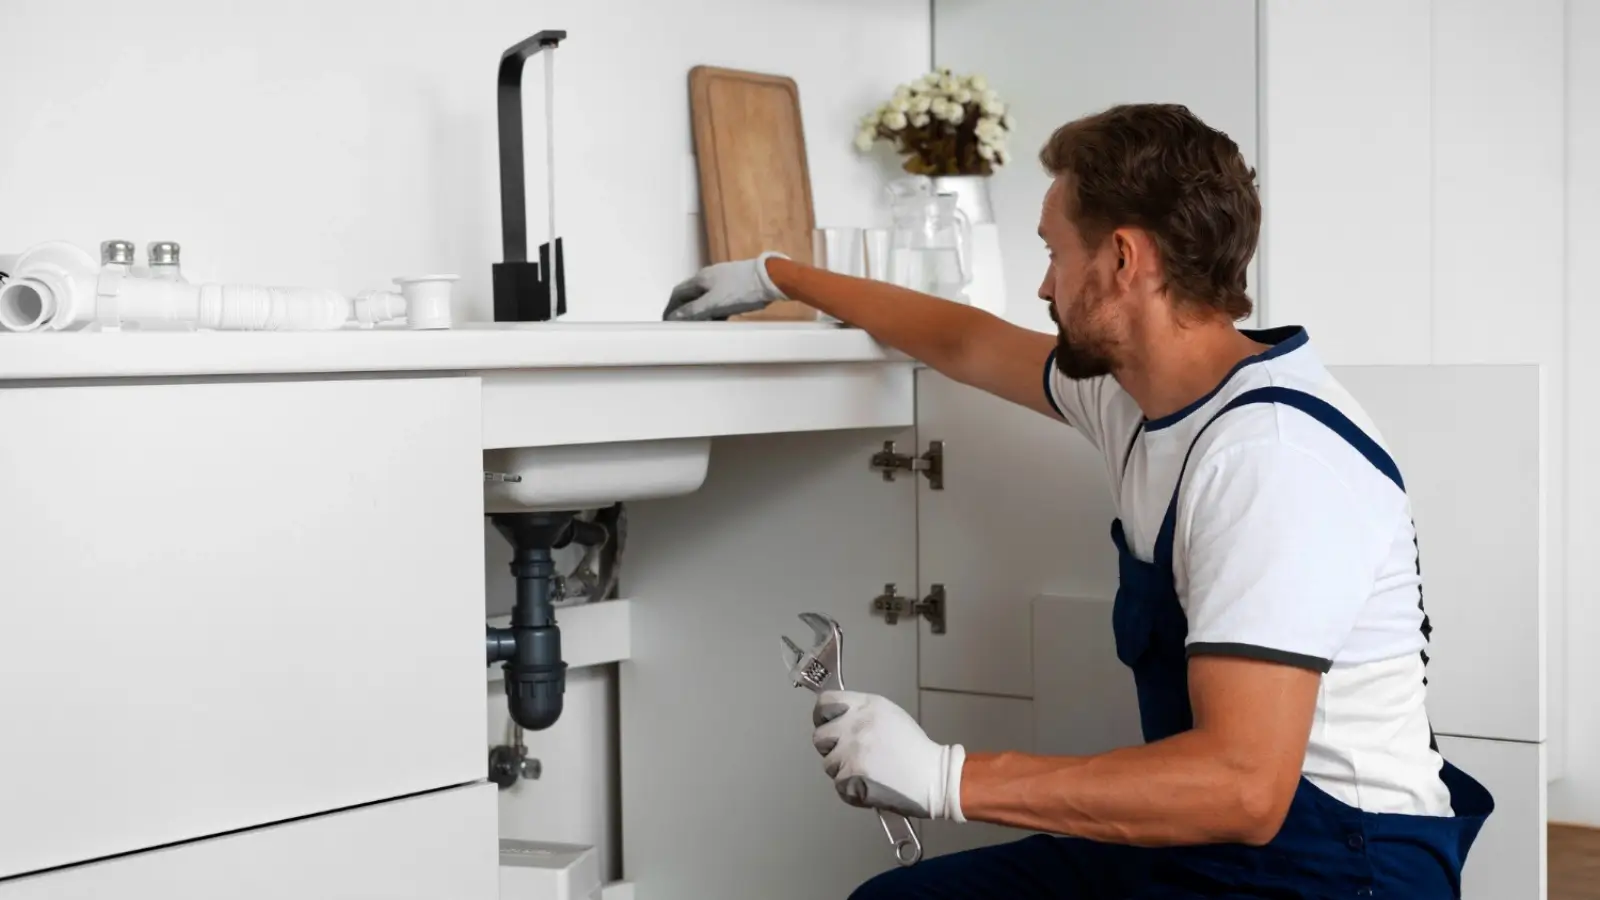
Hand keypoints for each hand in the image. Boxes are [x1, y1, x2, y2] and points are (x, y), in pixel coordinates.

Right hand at [662, 252, 788, 320]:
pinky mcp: (735, 287)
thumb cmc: (743, 288)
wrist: (771, 278)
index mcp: (701, 278)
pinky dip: (715, 312)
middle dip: (685, 312)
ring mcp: (723, 281)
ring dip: (701, 313)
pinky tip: (720, 320)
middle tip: (683, 327)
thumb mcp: (714, 303)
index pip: (678, 294)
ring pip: (705, 299)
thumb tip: (674, 317)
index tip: (666, 321)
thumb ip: (693, 311)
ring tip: (701, 327)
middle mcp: (709, 278)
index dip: (670, 308)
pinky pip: (719, 301)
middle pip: (691, 296)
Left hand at [812, 690, 966, 820]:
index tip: (827, 725)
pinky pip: (838, 785)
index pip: (825, 702)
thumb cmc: (914, 748)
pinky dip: (851, 789)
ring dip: (843, 771)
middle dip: (831, 748)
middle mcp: (854, 725)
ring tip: (868, 772)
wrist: (933, 777)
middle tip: (850, 755)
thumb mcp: (888, 715)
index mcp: (865, 706)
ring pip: (828, 764)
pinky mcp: (850, 776)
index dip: (822, 715)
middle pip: (819, 736)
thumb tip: (835, 720)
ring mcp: (850, 751)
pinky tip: (870, 786)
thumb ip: (860, 714)